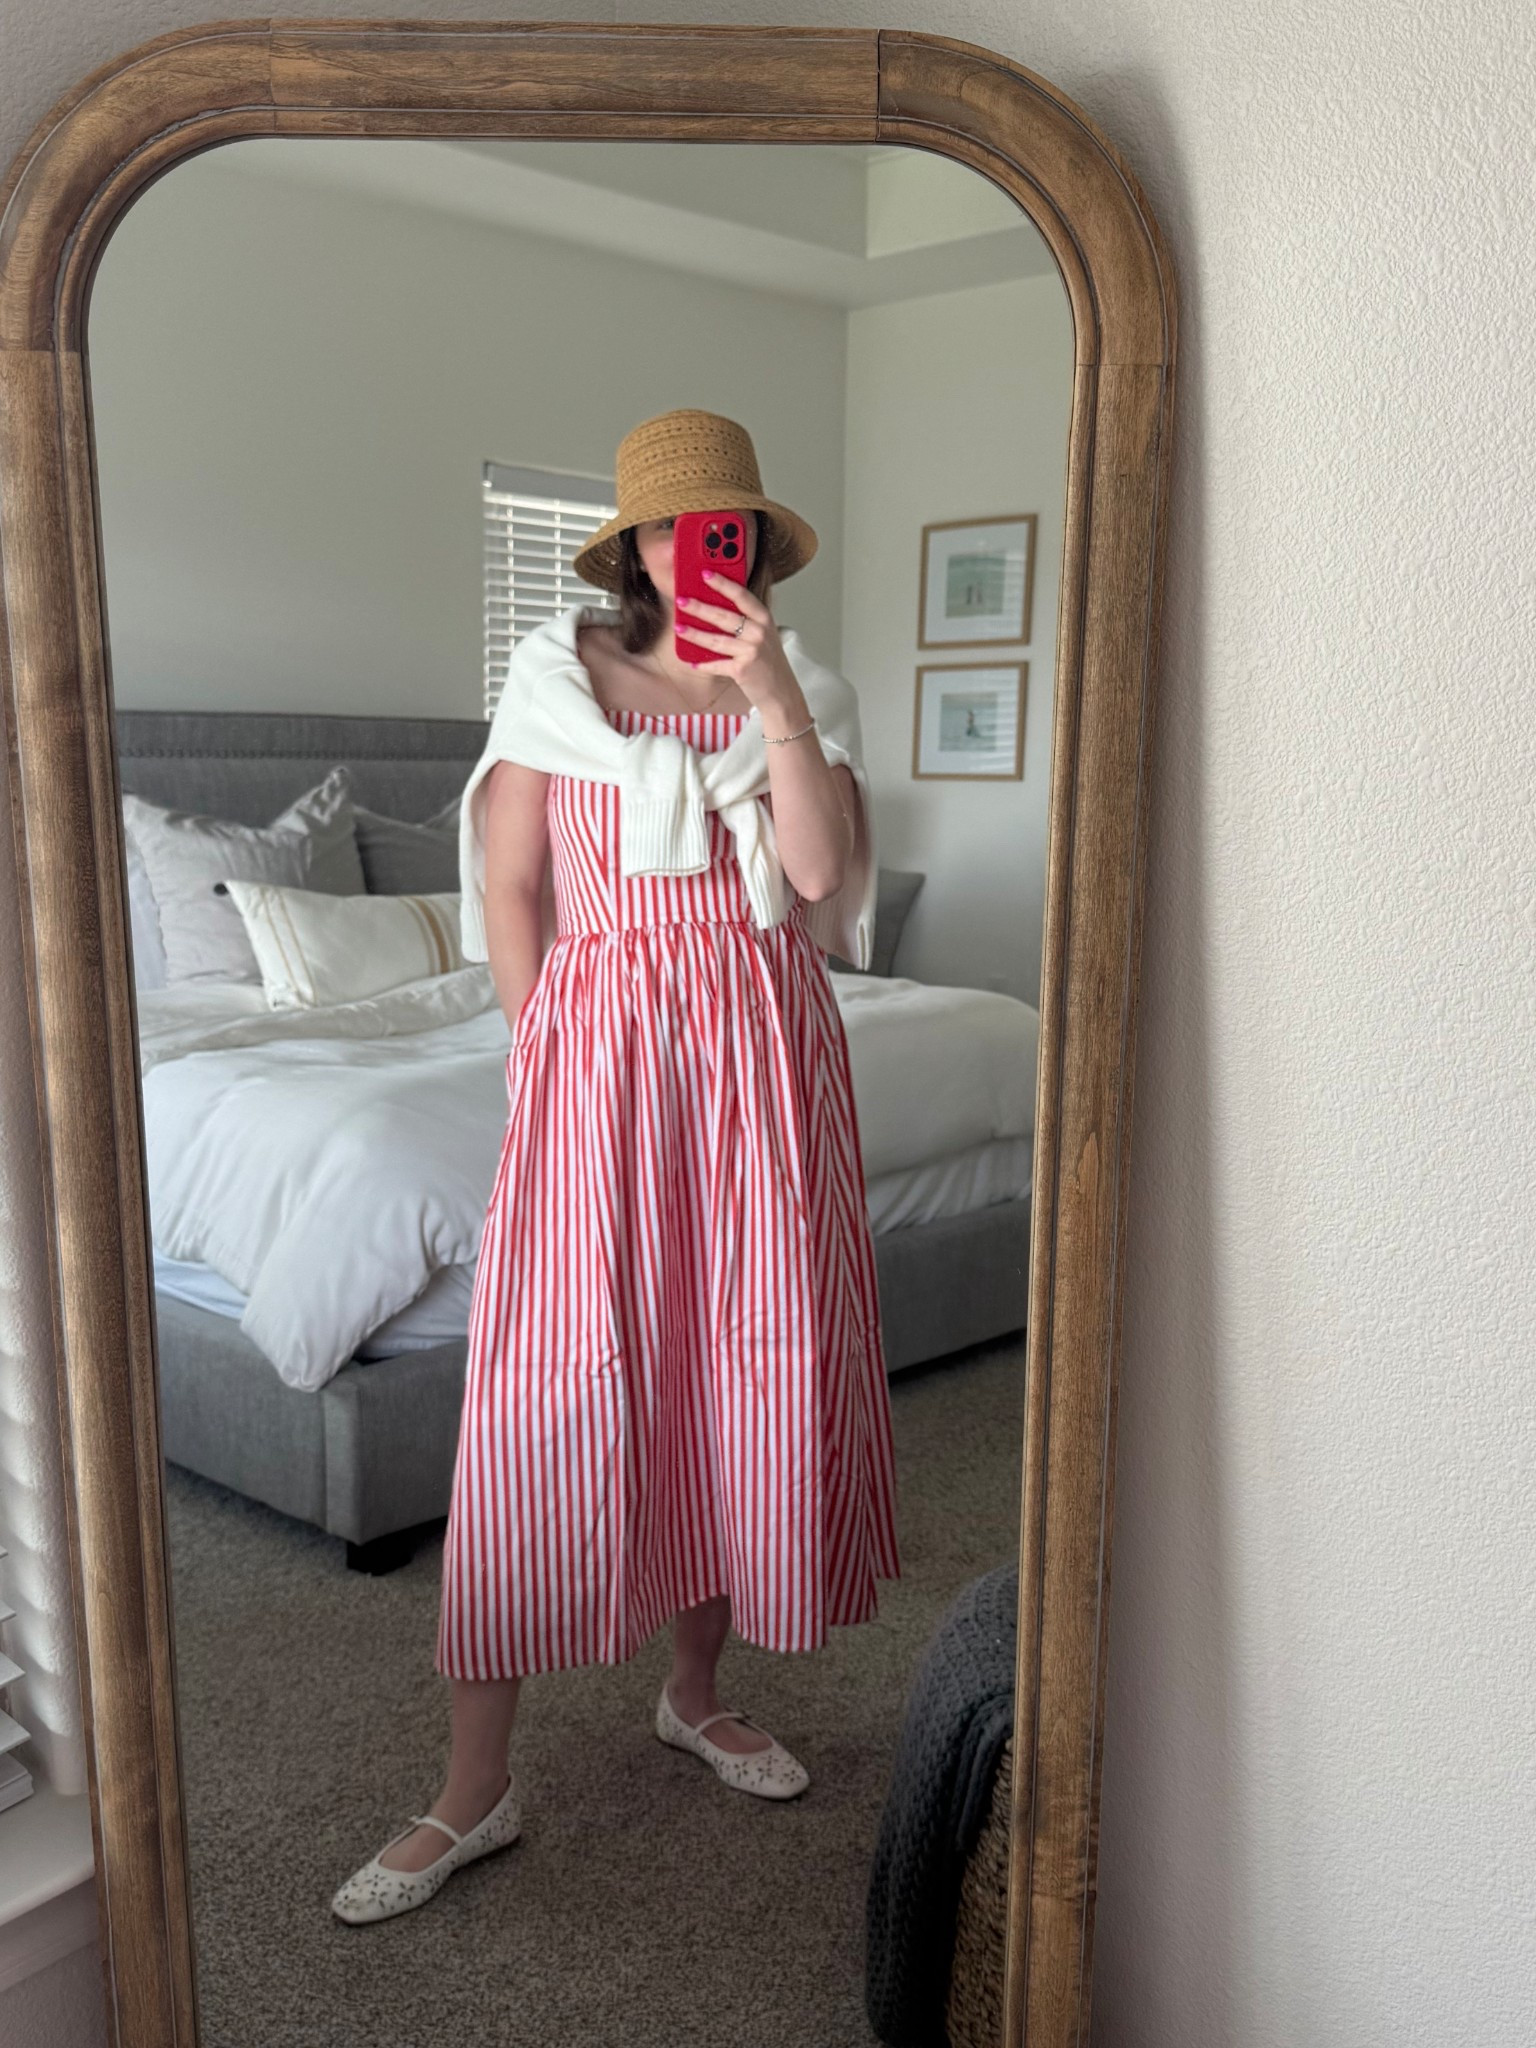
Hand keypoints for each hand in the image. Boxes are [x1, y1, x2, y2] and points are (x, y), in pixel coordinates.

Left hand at [674, 572, 798, 713]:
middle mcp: (759, 632)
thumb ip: (744, 620)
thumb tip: (710, 607)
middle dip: (699, 607)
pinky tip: (692, 661)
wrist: (781, 691)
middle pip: (723, 616)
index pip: (741, 595)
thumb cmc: (768, 660)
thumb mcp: (762, 634)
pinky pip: (717, 664)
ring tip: (679, 628)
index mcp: (763, 618)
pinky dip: (703, 664)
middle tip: (681, 600)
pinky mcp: (742, 670)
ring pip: (716, 640)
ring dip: (694, 634)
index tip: (705, 574)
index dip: (722, 583)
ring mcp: (751, 651)